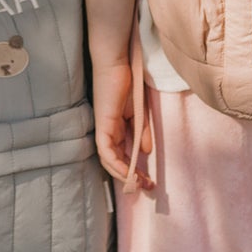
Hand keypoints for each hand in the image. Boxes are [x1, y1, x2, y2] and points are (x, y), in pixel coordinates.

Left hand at [92, 52, 153, 192]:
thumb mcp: (140, 114)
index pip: (121, 155)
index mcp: (115, 129)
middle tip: (147, 187)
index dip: (133, 170)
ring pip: (109, 160)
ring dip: (123, 174)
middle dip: (130, 177)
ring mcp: (103, 128)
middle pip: (114, 162)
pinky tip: (128, 173)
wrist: (118, 64)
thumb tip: (146, 152)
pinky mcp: (103, 124)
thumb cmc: (128, 84)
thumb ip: (142, 133)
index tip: (148, 180)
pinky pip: (106, 151)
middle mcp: (107, 131)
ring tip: (139, 184)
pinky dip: (116, 164)